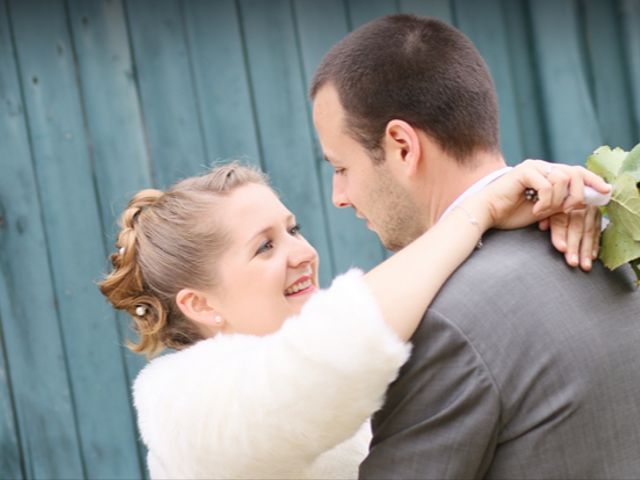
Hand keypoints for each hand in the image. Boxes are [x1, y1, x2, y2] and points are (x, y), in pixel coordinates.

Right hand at [480, 160, 609, 229]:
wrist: (488, 214)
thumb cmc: (511, 213)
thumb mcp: (545, 209)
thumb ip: (563, 202)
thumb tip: (586, 200)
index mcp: (548, 174)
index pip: (576, 171)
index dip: (593, 179)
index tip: (605, 191)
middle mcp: (542, 166)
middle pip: (574, 173)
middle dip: (576, 195)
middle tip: (566, 210)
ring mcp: (533, 167)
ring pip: (562, 180)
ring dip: (557, 201)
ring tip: (543, 212)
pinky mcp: (525, 171)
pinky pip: (548, 185)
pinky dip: (546, 201)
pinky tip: (536, 210)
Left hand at [538, 206, 601, 270]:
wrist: (568, 190)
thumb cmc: (552, 203)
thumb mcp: (546, 206)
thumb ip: (544, 216)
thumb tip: (543, 226)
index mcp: (562, 201)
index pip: (561, 219)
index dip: (560, 234)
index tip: (561, 248)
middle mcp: (578, 204)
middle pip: (577, 227)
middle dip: (574, 246)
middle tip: (572, 262)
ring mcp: (590, 209)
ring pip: (589, 231)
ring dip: (586, 250)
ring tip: (584, 265)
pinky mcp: (598, 214)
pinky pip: (598, 231)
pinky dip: (595, 245)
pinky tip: (592, 257)